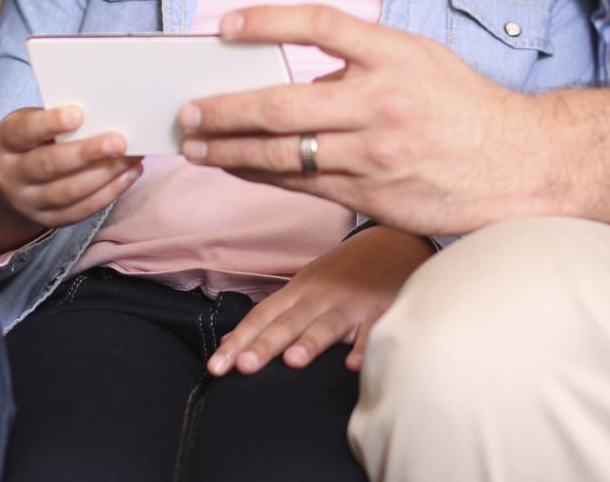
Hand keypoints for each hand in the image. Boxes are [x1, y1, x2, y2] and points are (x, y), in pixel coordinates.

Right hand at [0, 105, 143, 255]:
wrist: (6, 183)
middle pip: (49, 166)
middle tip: (118, 142)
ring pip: (68, 192)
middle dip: (86, 154)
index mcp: (5, 143)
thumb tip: (102, 112)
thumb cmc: (28, 141)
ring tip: (131, 157)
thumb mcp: (28, 123)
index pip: (24, 132)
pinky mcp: (49, 220)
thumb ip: (54, 119)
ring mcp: (29, 203)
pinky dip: (109, 193)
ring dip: (105, 175)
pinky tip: (129, 174)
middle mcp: (11, 176)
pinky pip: (81, 210)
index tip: (78, 114)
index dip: (49, 123)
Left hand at [179, 6, 559, 236]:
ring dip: (229, 150)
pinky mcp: (370, 194)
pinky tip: (237, 169)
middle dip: (224, 109)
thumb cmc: (465, 107)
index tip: (225, 26)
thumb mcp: (419, 59)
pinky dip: (261, 176)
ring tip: (196, 145)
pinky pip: (301, 185)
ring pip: (282, 154)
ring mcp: (373, 153)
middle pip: (281, 103)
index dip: (266, 21)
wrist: (517, 166)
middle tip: (187, 109)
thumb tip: (295, 73)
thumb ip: (361, 60)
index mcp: (393, 54)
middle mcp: (380, 102)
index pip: (318, 25)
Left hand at [208, 226, 434, 375]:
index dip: (239, 341)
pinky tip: (353, 364)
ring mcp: (351, 303)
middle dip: (266, 344)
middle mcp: (320, 296)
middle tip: (244, 366)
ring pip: (327, 324)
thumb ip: (272, 315)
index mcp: (299, 291)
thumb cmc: (343, 272)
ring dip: (310, 341)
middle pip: (289, 321)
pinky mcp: (381, 311)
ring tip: (293, 360)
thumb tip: (231, 341)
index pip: (262, 316)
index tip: (216, 367)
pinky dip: (363, 347)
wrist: (393, 243)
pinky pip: (371, 331)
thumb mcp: (305, 287)